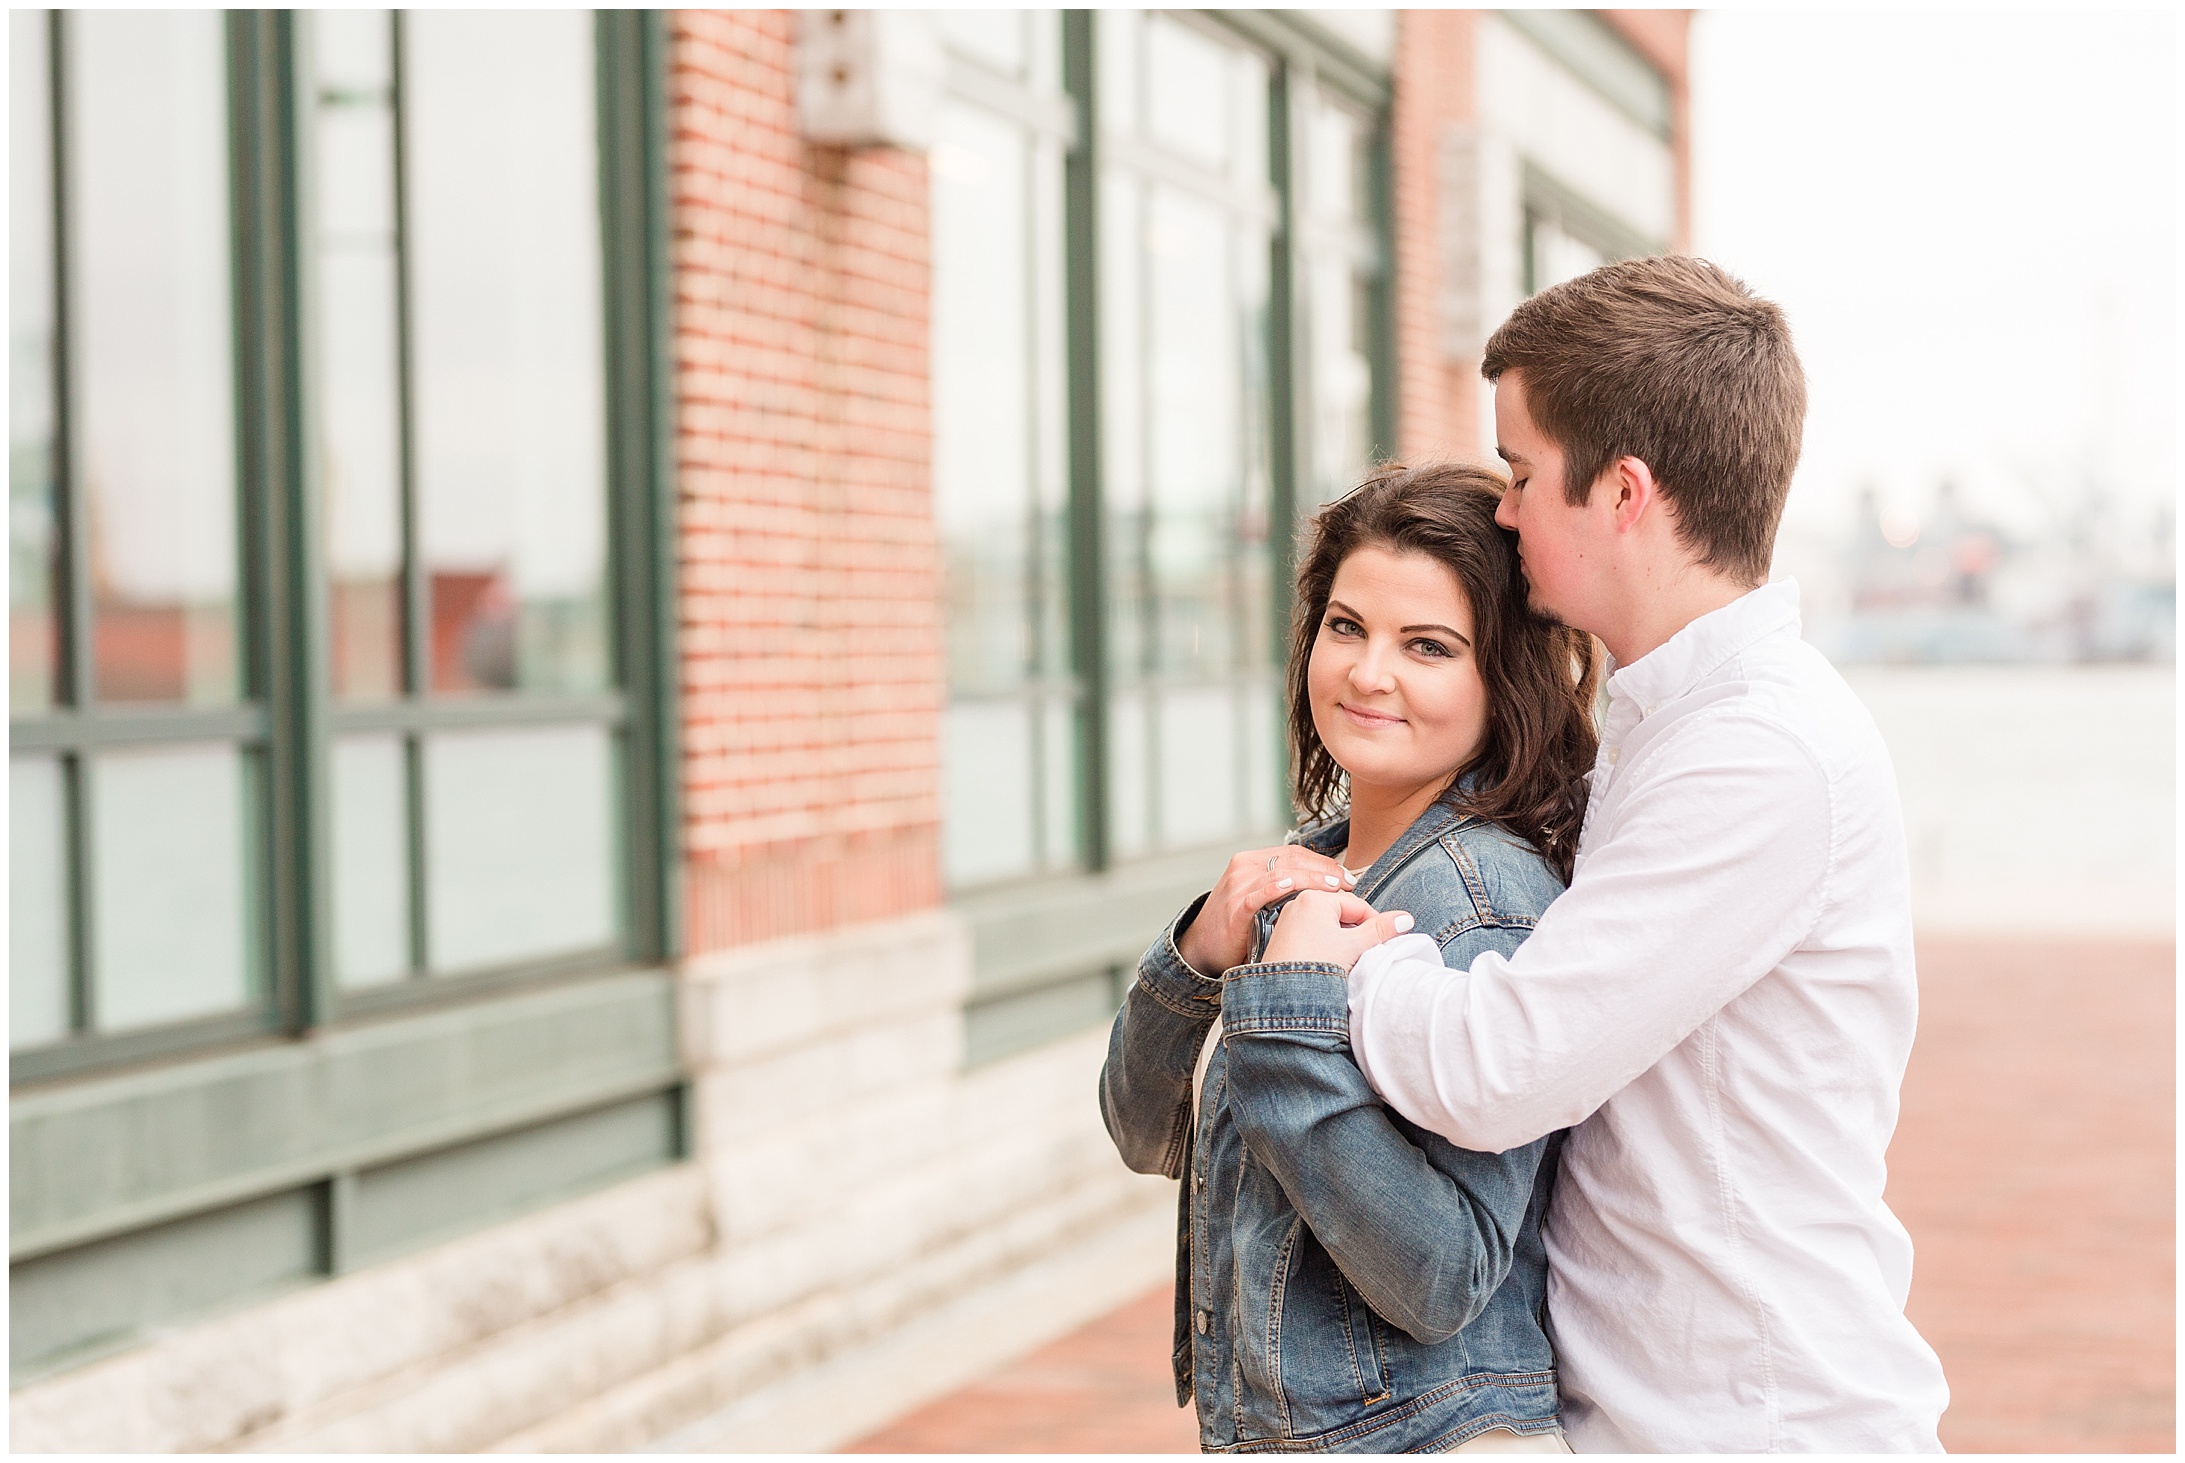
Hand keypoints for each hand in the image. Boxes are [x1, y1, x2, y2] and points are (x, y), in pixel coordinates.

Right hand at [1175, 845, 1358, 976]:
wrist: (1201, 946)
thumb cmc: (1234, 923)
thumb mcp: (1256, 895)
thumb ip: (1281, 886)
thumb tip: (1322, 888)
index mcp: (1252, 861)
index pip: (1295, 853)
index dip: (1323, 862)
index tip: (1344, 874)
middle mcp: (1244, 868)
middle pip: (1293, 859)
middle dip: (1324, 869)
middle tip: (1348, 882)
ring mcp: (1238, 887)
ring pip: (1282, 873)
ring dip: (1312, 879)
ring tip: (1334, 888)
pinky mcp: (1235, 908)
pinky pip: (1259, 894)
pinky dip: (1277, 889)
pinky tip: (1294, 890)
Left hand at [1261, 889, 1413, 971]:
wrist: (1283, 997)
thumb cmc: (1313, 966)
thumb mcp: (1354, 946)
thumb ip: (1380, 930)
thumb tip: (1404, 918)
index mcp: (1315, 898)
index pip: (1358, 905)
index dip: (1375, 924)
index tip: (1385, 940)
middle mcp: (1298, 904)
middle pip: (1342, 914)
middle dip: (1357, 933)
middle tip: (1366, 952)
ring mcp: (1288, 921)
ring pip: (1327, 926)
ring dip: (1342, 941)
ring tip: (1348, 961)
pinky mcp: (1283, 939)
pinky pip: (1312, 936)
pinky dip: (1325, 947)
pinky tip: (1330, 964)